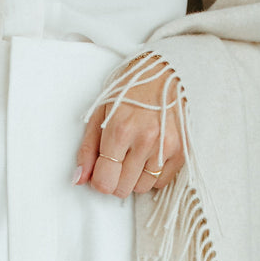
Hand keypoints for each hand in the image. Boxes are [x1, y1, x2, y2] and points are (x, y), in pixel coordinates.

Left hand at [74, 55, 185, 197]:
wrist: (166, 72)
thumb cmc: (130, 90)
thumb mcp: (100, 113)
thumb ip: (87, 149)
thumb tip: (78, 179)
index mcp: (120, 130)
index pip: (104, 181)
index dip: (99, 180)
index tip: (101, 170)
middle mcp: (145, 140)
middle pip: (122, 188)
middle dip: (115, 180)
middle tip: (116, 162)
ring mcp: (166, 147)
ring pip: (141, 188)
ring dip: (133, 178)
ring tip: (133, 157)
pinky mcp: (181, 150)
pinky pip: (161, 182)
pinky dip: (152, 175)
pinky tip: (148, 157)